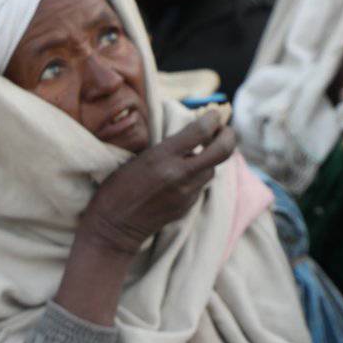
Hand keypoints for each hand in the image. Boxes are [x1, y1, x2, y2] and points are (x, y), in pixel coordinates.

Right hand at [75, 111, 235, 255]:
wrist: (113, 227)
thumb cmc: (117, 189)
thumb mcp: (138, 159)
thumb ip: (167, 147)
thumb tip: (194, 131)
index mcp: (162, 157)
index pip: (202, 131)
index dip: (213, 118)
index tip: (213, 115)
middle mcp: (179, 175)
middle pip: (223, 150)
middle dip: (228, 135)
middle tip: (223, 130)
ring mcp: (187, 193)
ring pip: (213, 169)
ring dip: (210, 158)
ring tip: (197, 153)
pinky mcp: (188, 206)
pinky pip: (201, 185)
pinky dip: (196, 177)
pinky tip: (181, 177)